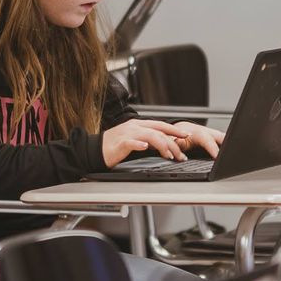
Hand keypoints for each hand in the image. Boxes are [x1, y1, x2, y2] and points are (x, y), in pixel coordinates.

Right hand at [100, 117, 221, 165]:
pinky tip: (146, 147)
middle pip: (159, 130)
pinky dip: (140, 144)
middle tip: (182, 153)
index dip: (175, 130)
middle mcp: (135, 126)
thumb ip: (147, 139)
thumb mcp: (133, 139)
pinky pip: (132, 142)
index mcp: (139, 125)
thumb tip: (163, 144)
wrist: (94, 149)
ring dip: (162, 146)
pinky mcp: (120, 143)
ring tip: (169, 155)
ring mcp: (128, 133)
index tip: (186, 135)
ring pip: (150, 135)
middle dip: (174, 140)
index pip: (161, 125)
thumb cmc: (113, 146)